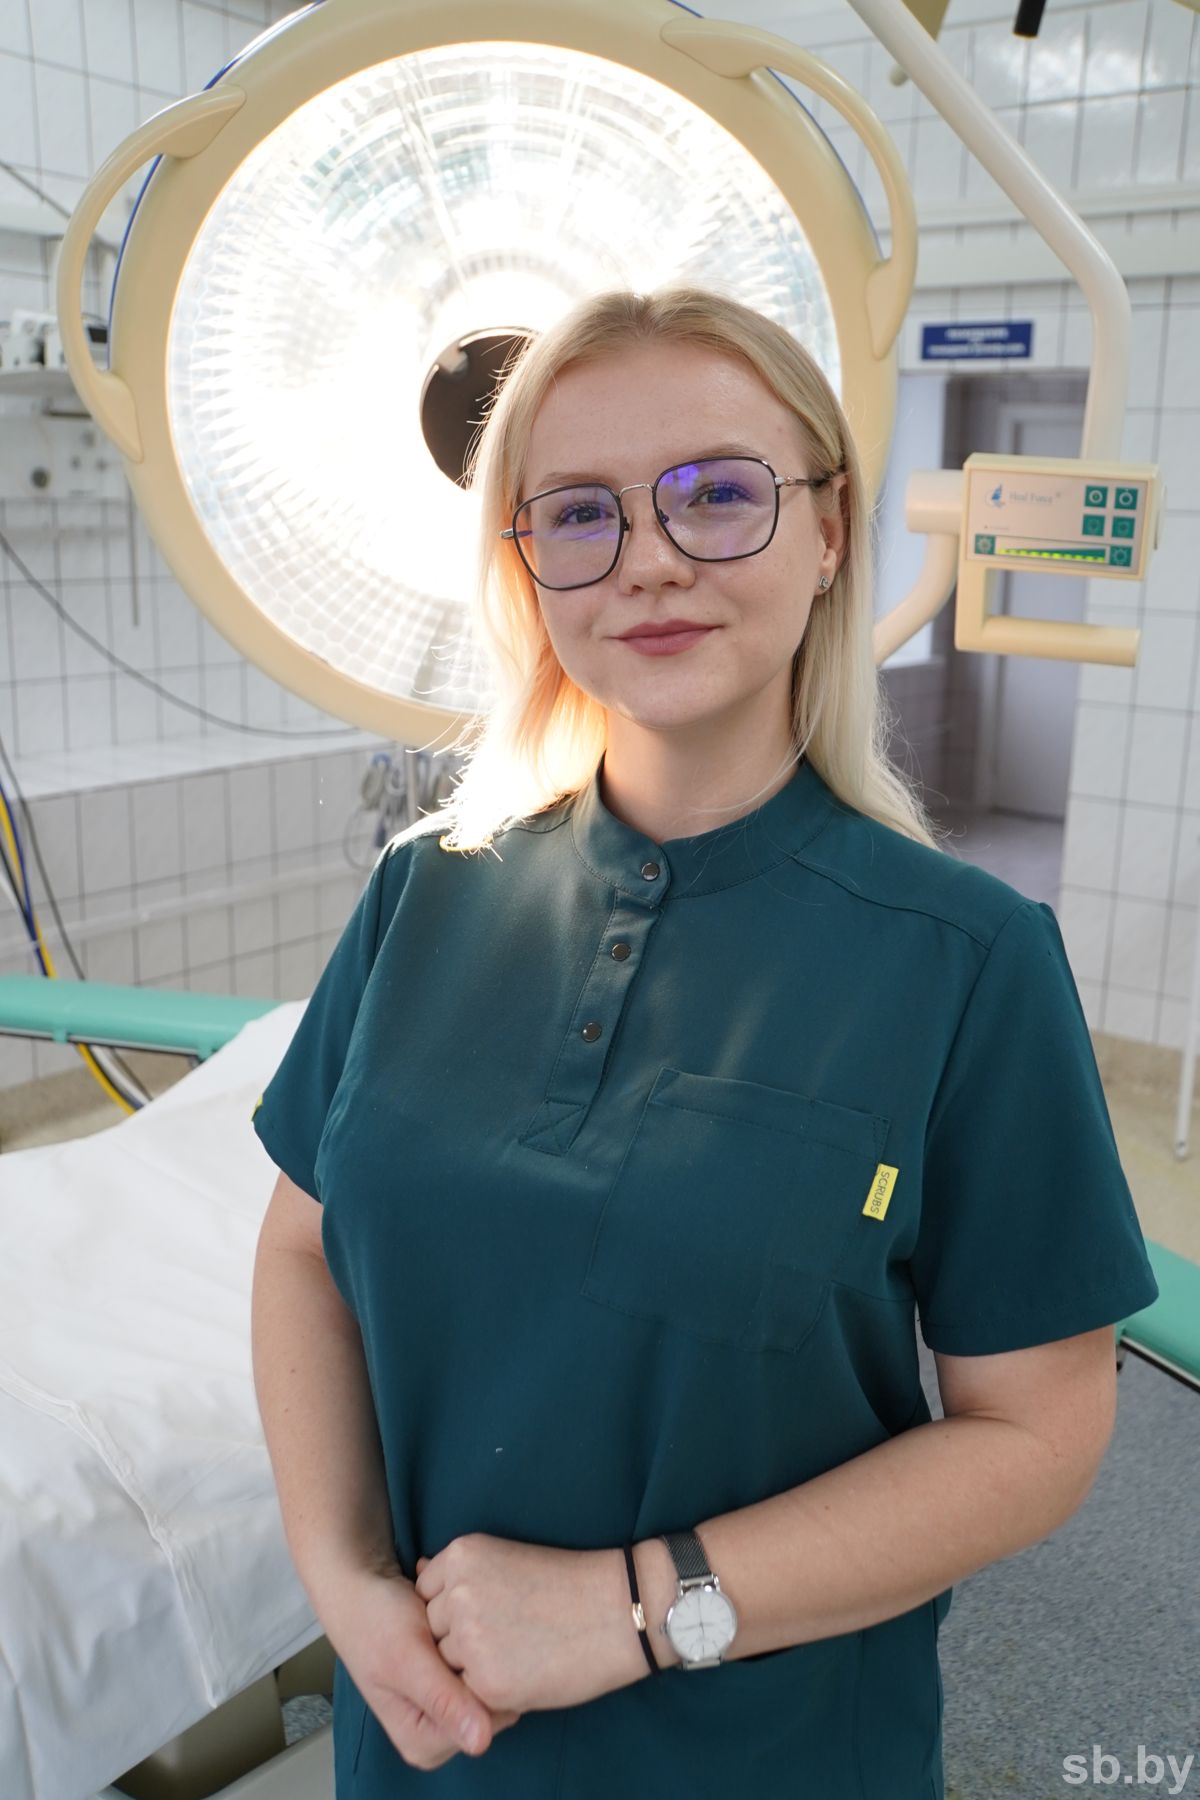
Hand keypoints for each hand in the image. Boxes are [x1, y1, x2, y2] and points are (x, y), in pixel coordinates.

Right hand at [318, 1562, 521, 1771]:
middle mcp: (435, 1734)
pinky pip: (482, 1667)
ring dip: (483, 1650)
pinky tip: (461, 1618)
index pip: (485, 1726)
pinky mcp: (450, 1683)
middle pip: (490, 1707)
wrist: (361, 1584)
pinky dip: (478, 1642)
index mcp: (422, 1743)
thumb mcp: (407, 1659)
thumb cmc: (375, 1619)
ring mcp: (444, 1709)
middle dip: (487, 1666)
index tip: (484, 1642)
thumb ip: (441, 1700)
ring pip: (489, 1683)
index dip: (491, 1685)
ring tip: (461, 1619)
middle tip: (468, 1626)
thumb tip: (480, 1744)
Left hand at [415, 1533, 641, 1714]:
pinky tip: (524, 1671)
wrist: (617, 1610)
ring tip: (518, 1651)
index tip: (491, 1611)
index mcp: (462, 1554)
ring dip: (472, 1666)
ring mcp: (468, 1638)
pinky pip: (468, 1693)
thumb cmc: (566, 1584)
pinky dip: (490, 1690)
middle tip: (509, 1634)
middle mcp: (457, 1592)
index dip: (454, 1611)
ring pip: (447, 1664)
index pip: (426, 1594)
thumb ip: (459, 1573)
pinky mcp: (486, 1681)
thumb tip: (418, 1572)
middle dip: (459, 1640)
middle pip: (431, 1630)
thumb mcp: (504, 1559)